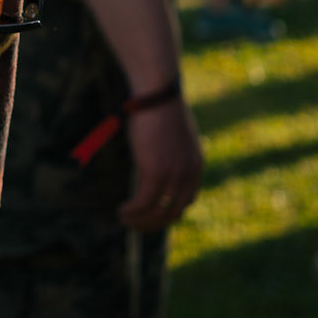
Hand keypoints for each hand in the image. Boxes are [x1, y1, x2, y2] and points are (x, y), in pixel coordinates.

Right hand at [119, 95, 202, 229]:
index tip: (151, 213)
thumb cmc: (159, 106)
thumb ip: (170, 150)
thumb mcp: (171, 133)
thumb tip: (156, 155)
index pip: (187, 200)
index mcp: (196, 165)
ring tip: (124, 219)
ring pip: (157, 211)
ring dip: (140, 220)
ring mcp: (173, 175)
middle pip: (174, 212)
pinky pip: (143, 203)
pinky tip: (122, 212)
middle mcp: (189, 174)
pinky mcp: (155, 172)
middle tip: (136, 224)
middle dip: (154, 222)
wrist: (157, 93)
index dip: (168, 211)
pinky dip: (132, 212)